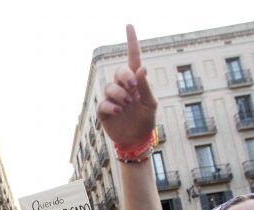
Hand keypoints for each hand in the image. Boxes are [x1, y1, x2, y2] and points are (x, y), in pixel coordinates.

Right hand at [97, 25, 157, 148]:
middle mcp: (123, 87)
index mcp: (137, 82)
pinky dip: (111, 106)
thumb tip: (142, 68)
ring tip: (127, 105)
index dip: (131, 42)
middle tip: (133, 88)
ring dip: (119, 95)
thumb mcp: (151, 104)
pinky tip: (118, 111)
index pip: (133, 58)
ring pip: (110, 87)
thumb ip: (146, 87)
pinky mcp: (104, 111)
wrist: (136, 140)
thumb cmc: (146, 121)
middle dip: (125, 77)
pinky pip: (103, 103)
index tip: (129, 26)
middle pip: (119, 71)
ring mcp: (113, 99)